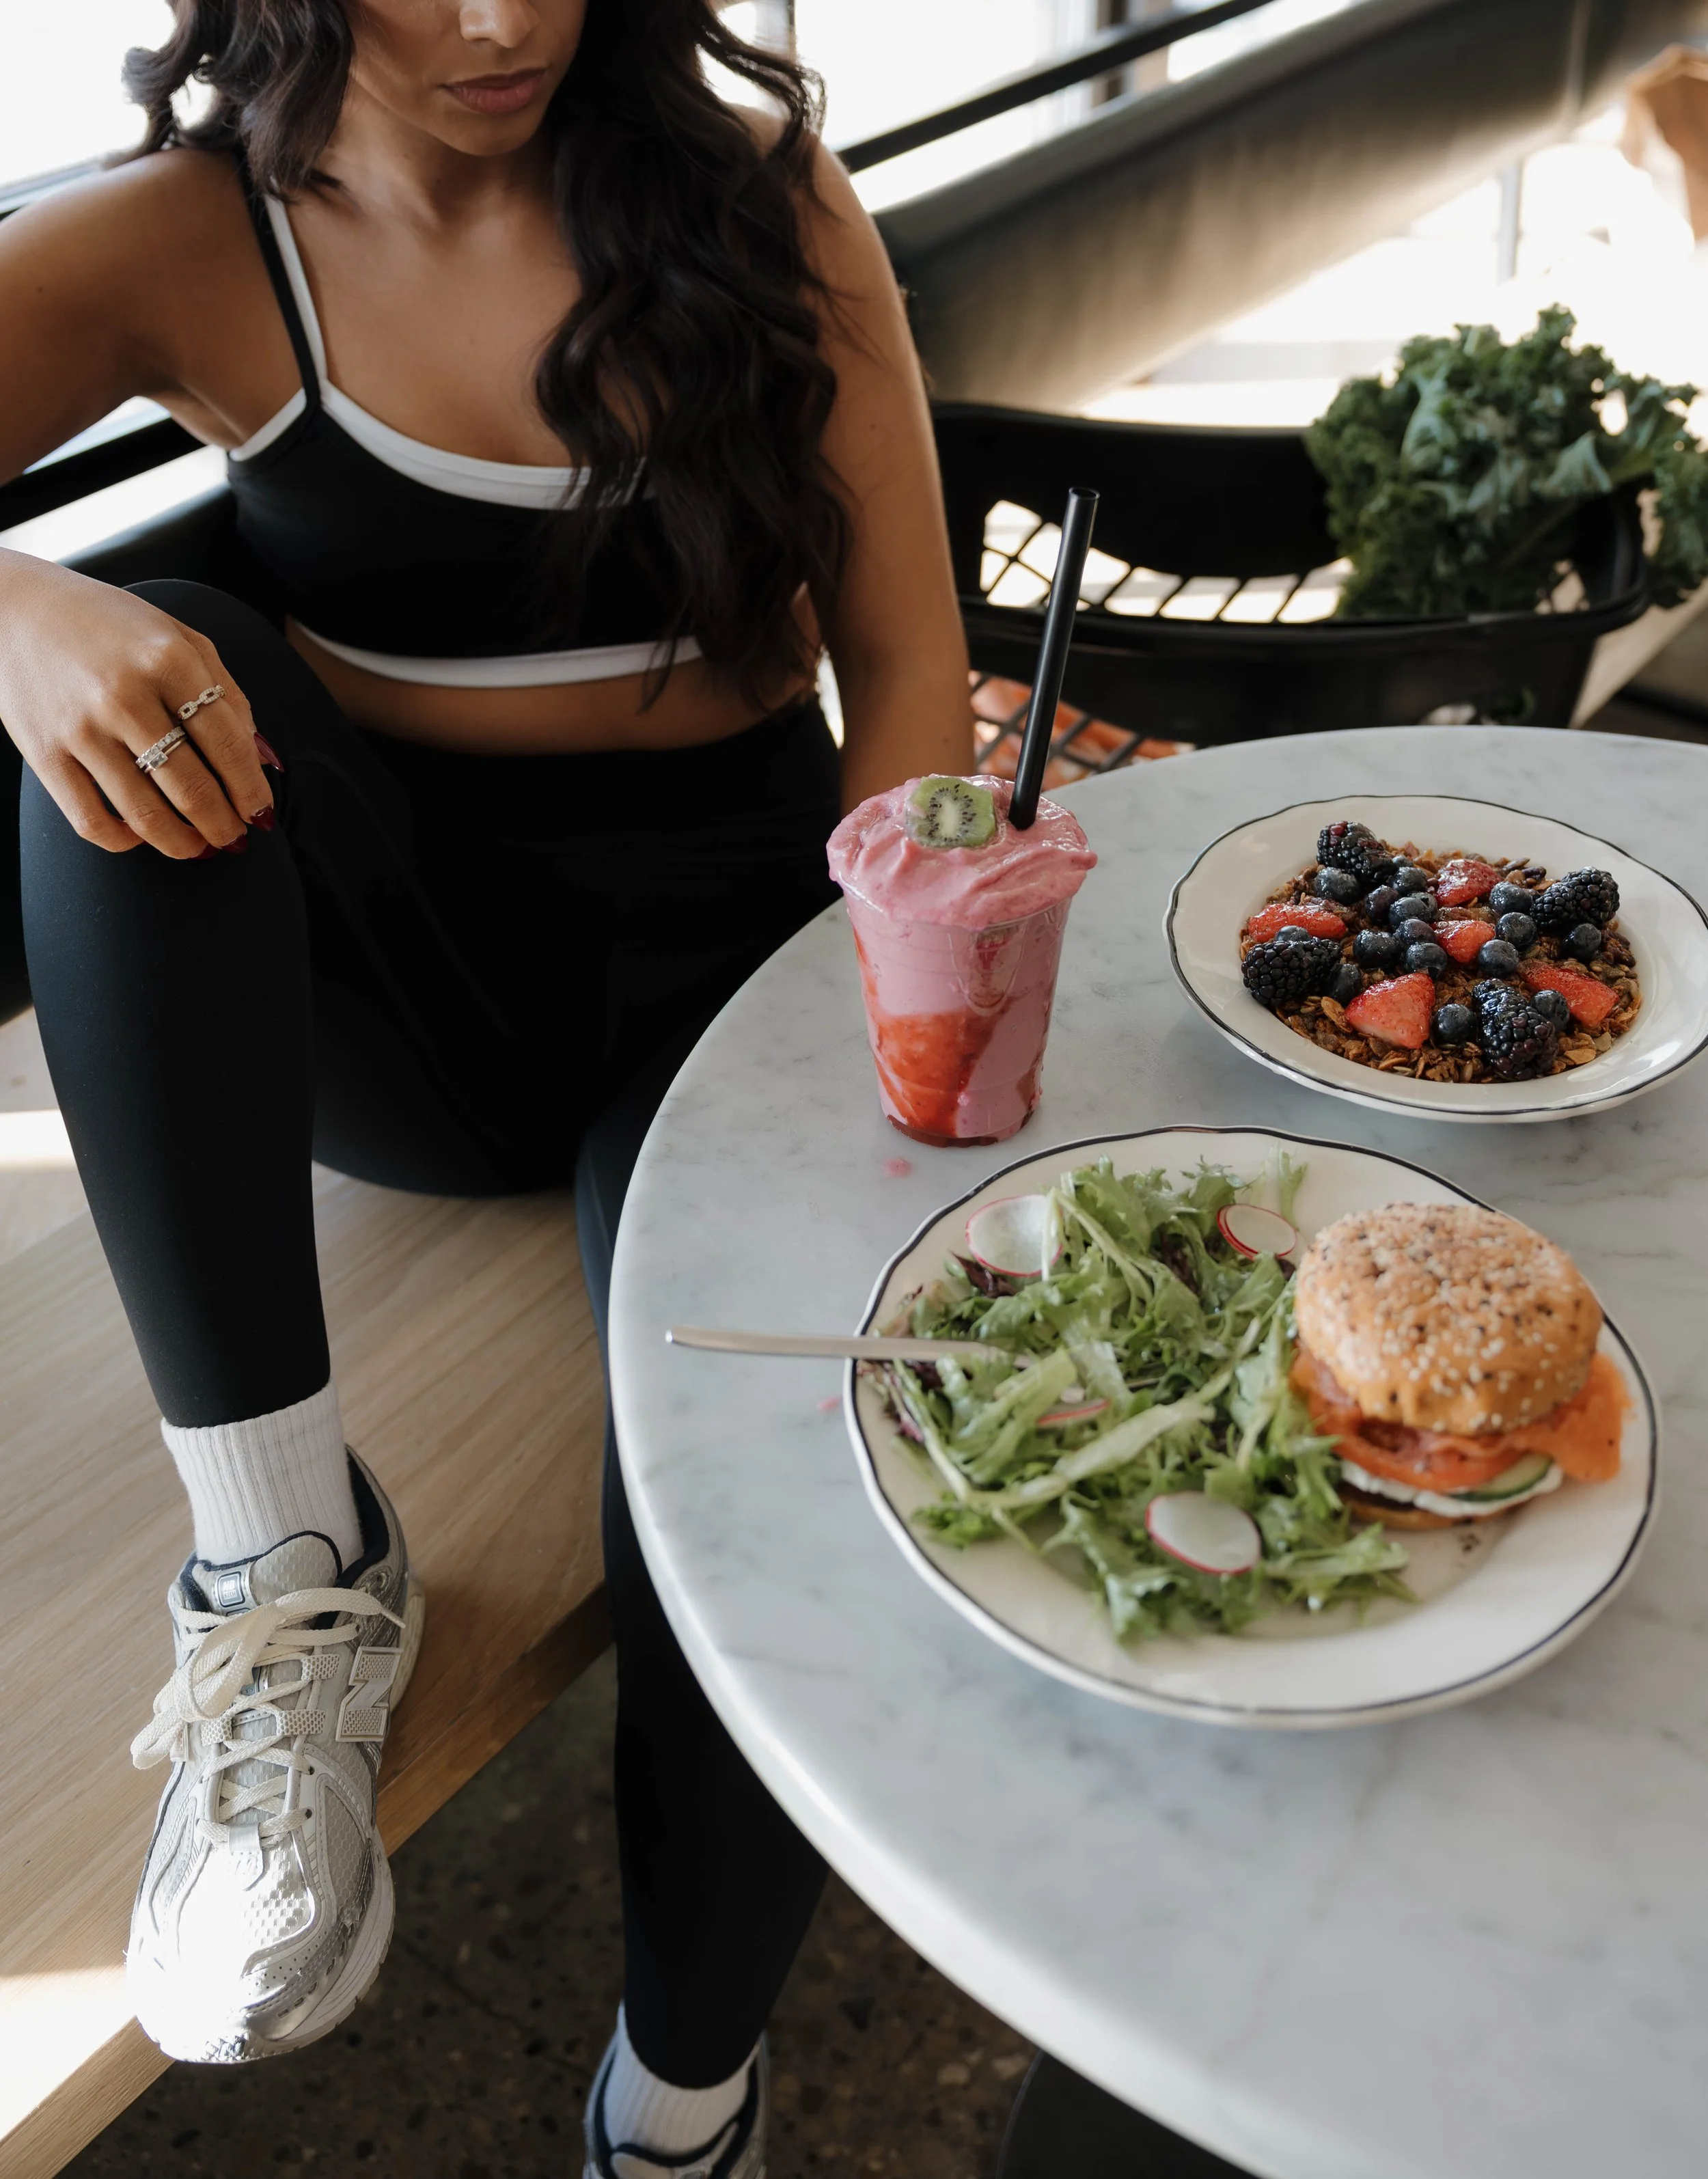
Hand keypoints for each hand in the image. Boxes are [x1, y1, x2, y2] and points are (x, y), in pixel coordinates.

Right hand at [0, 550, 273, 857]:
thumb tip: (262, 757)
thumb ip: (227, 692)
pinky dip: (124, 841)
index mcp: (168, 659)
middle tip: (234, 838)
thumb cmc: (109, 625)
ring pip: (146, 814)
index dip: (251, 790)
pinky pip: (92, 820)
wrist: (14, 609)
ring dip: (183, 843)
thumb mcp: (178, 636)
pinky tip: (140, 835)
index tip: (261, 813)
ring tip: (199, 847)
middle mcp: (125, 695)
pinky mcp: (44, 753)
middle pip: (192, 788)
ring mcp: (81, 728)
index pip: (228, 745)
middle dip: (223, 825)